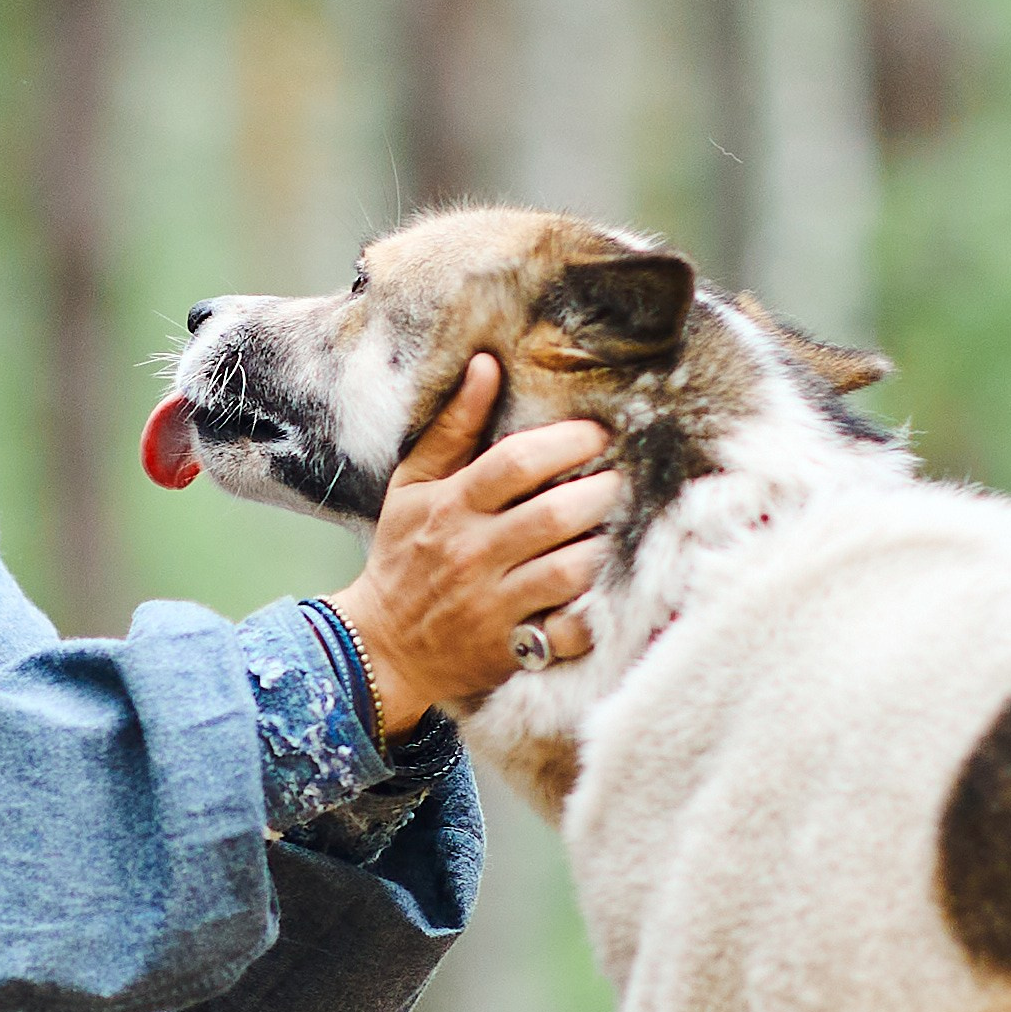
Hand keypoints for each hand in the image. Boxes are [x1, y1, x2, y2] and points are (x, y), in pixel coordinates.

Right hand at [327, 354, 618, 734]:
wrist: (383, 646)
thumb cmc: (403, 555)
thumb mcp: (413, 487)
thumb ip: (452, 428)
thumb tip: (487, 364)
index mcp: (451, 506)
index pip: (516, 461)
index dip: (568, 441)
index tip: (598, 434)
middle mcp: (472, 552)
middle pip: (554, 514)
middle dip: (603, 492)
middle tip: (626, 482)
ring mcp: (492, 603)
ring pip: (569, 570)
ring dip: (608, 546)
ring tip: (627, 529)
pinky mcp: (509, 647)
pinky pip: (567, 630)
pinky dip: (596, 612)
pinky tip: (610, 589)